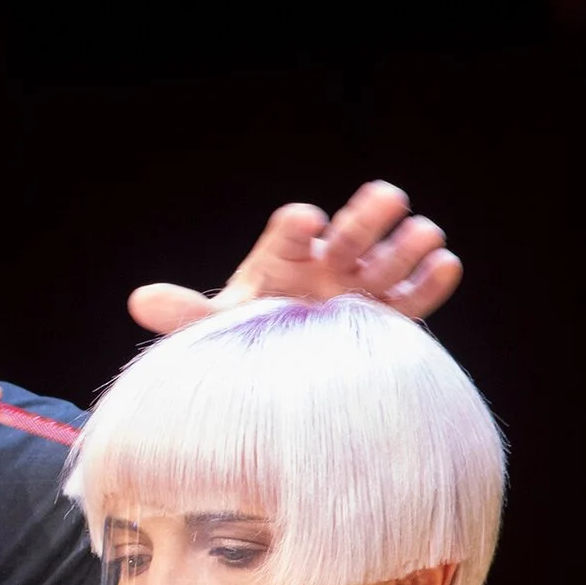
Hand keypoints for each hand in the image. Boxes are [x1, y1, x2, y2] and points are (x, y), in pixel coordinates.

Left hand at [128, 182, 462, 332]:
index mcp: (280, 261)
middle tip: (387, 197)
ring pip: (386, 261)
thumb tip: (139, 300)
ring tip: (425, 233)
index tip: (306, 222)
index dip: (296, 227)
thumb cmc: (245, 347)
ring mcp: (359, 292)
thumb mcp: (213, 332)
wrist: (277, 387)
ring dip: (406, 244)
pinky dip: (431, 281)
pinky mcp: (387, 321)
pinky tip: (446, 264)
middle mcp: (323, 268)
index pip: (288, 234)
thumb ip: (184, 314)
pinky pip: (413, 299)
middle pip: (347, 235)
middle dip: (366, 217)